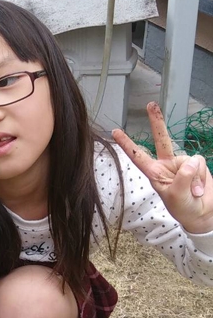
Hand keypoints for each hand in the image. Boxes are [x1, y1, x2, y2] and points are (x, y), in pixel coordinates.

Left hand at [112, 102, 212, 234]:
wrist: (203, 213)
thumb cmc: (183, 208)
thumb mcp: (177, 195)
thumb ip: (183, 177)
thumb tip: (192, 160)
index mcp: (154, 172)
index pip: (138, 156)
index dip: (127, 144)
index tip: (115, 132)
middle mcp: (167, 164)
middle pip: (161, 139)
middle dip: (156, 121)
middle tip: (150, 104)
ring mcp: (183, 163)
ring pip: (189, 160)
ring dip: (194, 178)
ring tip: (192, 192)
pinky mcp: (197, 165)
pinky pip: (200, 164)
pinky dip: (202, 178)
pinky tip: (200, 188)